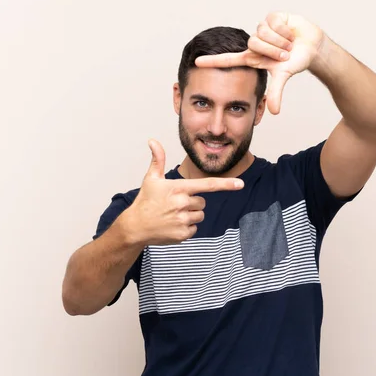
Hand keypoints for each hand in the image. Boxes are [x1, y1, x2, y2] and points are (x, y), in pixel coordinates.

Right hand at [122, 139, 244, 245]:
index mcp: (178, 188)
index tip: (241, 184)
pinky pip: (194, 229)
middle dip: (193, 203)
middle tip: (175, 204)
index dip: (226, 184)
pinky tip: (173, 225)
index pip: (208, 185)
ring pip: (200, 215)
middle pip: (203, 202)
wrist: (135, 226)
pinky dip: (186, 228)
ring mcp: (183, 220)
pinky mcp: (182, 234)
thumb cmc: (145, 201)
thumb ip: (158, 159)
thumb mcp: (151, 179)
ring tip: (173, 215)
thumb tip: (153, 141)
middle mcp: (182, 204)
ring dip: (190, 215)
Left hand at [195, 12, 324, 113]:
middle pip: (254, 43)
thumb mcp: (284, 76)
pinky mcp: (272, 17)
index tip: (196, 62)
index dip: (213, 61)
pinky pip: (273, 23)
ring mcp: (262, 29)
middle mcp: (254, 43)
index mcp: (252, 58)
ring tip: (289, 44)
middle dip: (273, 51)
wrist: (312, 46)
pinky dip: (285, 30)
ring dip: (280, 41)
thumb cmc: (295, 61)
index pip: (228, 59)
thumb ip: (276, 93)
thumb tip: (274, 112)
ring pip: (263, 33)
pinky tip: (290, 33)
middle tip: (285, 55)